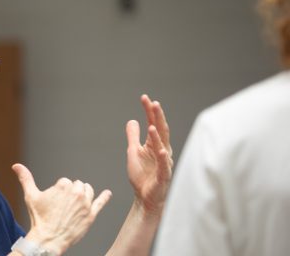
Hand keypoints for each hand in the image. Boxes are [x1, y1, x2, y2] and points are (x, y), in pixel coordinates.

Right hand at [12, 163, 111, 254]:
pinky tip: (108, 194)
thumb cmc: (39, 218)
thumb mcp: (31, 196)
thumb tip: (16, 166)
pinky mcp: (91, 215)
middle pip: (77, 185)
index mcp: (63, 186)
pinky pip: (100, 202)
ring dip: (83, 194)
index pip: (65, 182)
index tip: (54, 202)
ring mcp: (85, 204)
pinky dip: (105, 197)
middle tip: (62, 206)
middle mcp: (76, 193)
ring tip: (75, 204)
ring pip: (88, 191)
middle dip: (71, 192)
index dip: (59, 192)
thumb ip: (25, 178)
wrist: (48, 240)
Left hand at [126, 94, 172, 214]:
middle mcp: (161, 150)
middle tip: (154, 103)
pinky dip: (162, 157)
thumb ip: (133, 137)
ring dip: (157, 136)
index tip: (145, 98)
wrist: (145, 198)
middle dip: (157, 117)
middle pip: (161, 131)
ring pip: (162, 146)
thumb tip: (132, 120)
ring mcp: (164, 163)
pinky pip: (163, 165)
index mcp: (154, 144)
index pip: (153, 123)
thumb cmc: (142, 175)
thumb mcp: (133, 152)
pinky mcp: (163, 175)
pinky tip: (160, 149)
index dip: (149, 111)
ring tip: (152, 124)